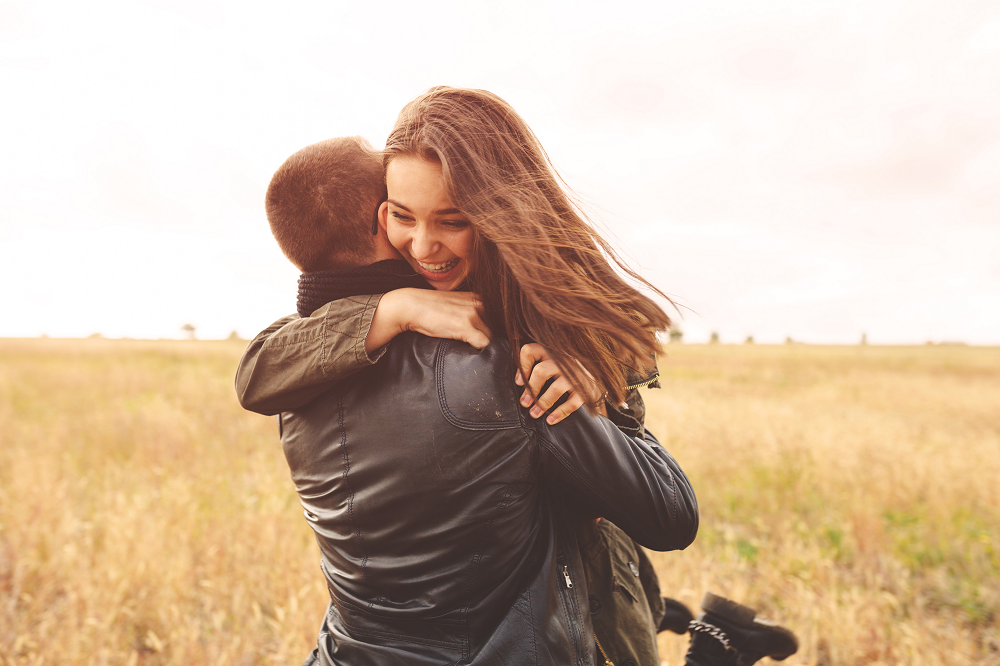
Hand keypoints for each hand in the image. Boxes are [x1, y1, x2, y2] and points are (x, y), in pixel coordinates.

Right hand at [367, 289, 491, 352]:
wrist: (409, 305)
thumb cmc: (429, 309)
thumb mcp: (454, 306)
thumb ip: (470, 313)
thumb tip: (482, 334)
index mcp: (477, 298)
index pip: (496, 320)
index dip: (490, 333)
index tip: (482, 341)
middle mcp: (479, 303)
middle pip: (495, 330)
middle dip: (486, 340)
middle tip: (473, 348)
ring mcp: (473, 314)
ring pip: (490, 338)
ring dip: (481, 347)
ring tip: (467, 349)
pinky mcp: (466, 326)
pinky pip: (484, 344)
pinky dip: (478, 352)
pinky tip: (467, 351)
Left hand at [515, 343, 606, 424]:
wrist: (595, 375)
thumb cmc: (566, 370)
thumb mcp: (552, 360)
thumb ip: (537, 363)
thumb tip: (518, 382)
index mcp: (551, 351)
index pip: (530, 351)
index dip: (522, 367)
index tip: (518, 382)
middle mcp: (563, 360)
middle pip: (541, 371)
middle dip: (531, 390)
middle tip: (524, 403)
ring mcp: (576, 374)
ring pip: (556, 388)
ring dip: (542, 403)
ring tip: (534, 414)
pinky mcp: (585, 389)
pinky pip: (572, 402)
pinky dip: (560, 413)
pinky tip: (550, 420)